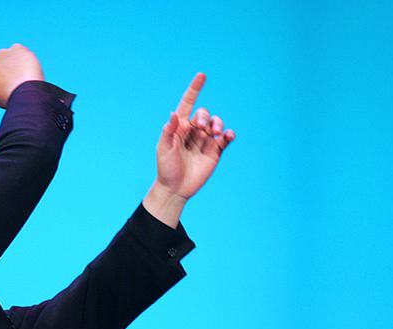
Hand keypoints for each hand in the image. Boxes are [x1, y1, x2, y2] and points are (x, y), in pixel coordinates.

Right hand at [0, 44, 43, 107]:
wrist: (26, 95)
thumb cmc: (12, 101)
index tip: (5, 85)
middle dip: (4, 67)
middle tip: (16, 80)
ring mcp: (2, 52)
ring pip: (9, 55)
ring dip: (15, 62)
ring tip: (24, 77)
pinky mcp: (17, 48)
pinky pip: (21, 52)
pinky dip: (25, 58)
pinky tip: (30, 70)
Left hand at [144, 73, 235, 226]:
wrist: (175, 189)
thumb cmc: (165, 168)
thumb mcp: (163, 149)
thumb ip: (169, 132)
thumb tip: (174, 114)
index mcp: (179, 127)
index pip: (188, 103)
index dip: (195, 89)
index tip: (202, 75)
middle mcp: (193, 131)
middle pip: (203, 114)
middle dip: (205, 117)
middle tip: (202, 129)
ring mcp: (205, 141)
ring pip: (216, 124)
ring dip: (217, 124)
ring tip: (215, 133)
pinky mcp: (214, 152)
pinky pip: (224, 140)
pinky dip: (229, 135)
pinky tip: (228, 135)